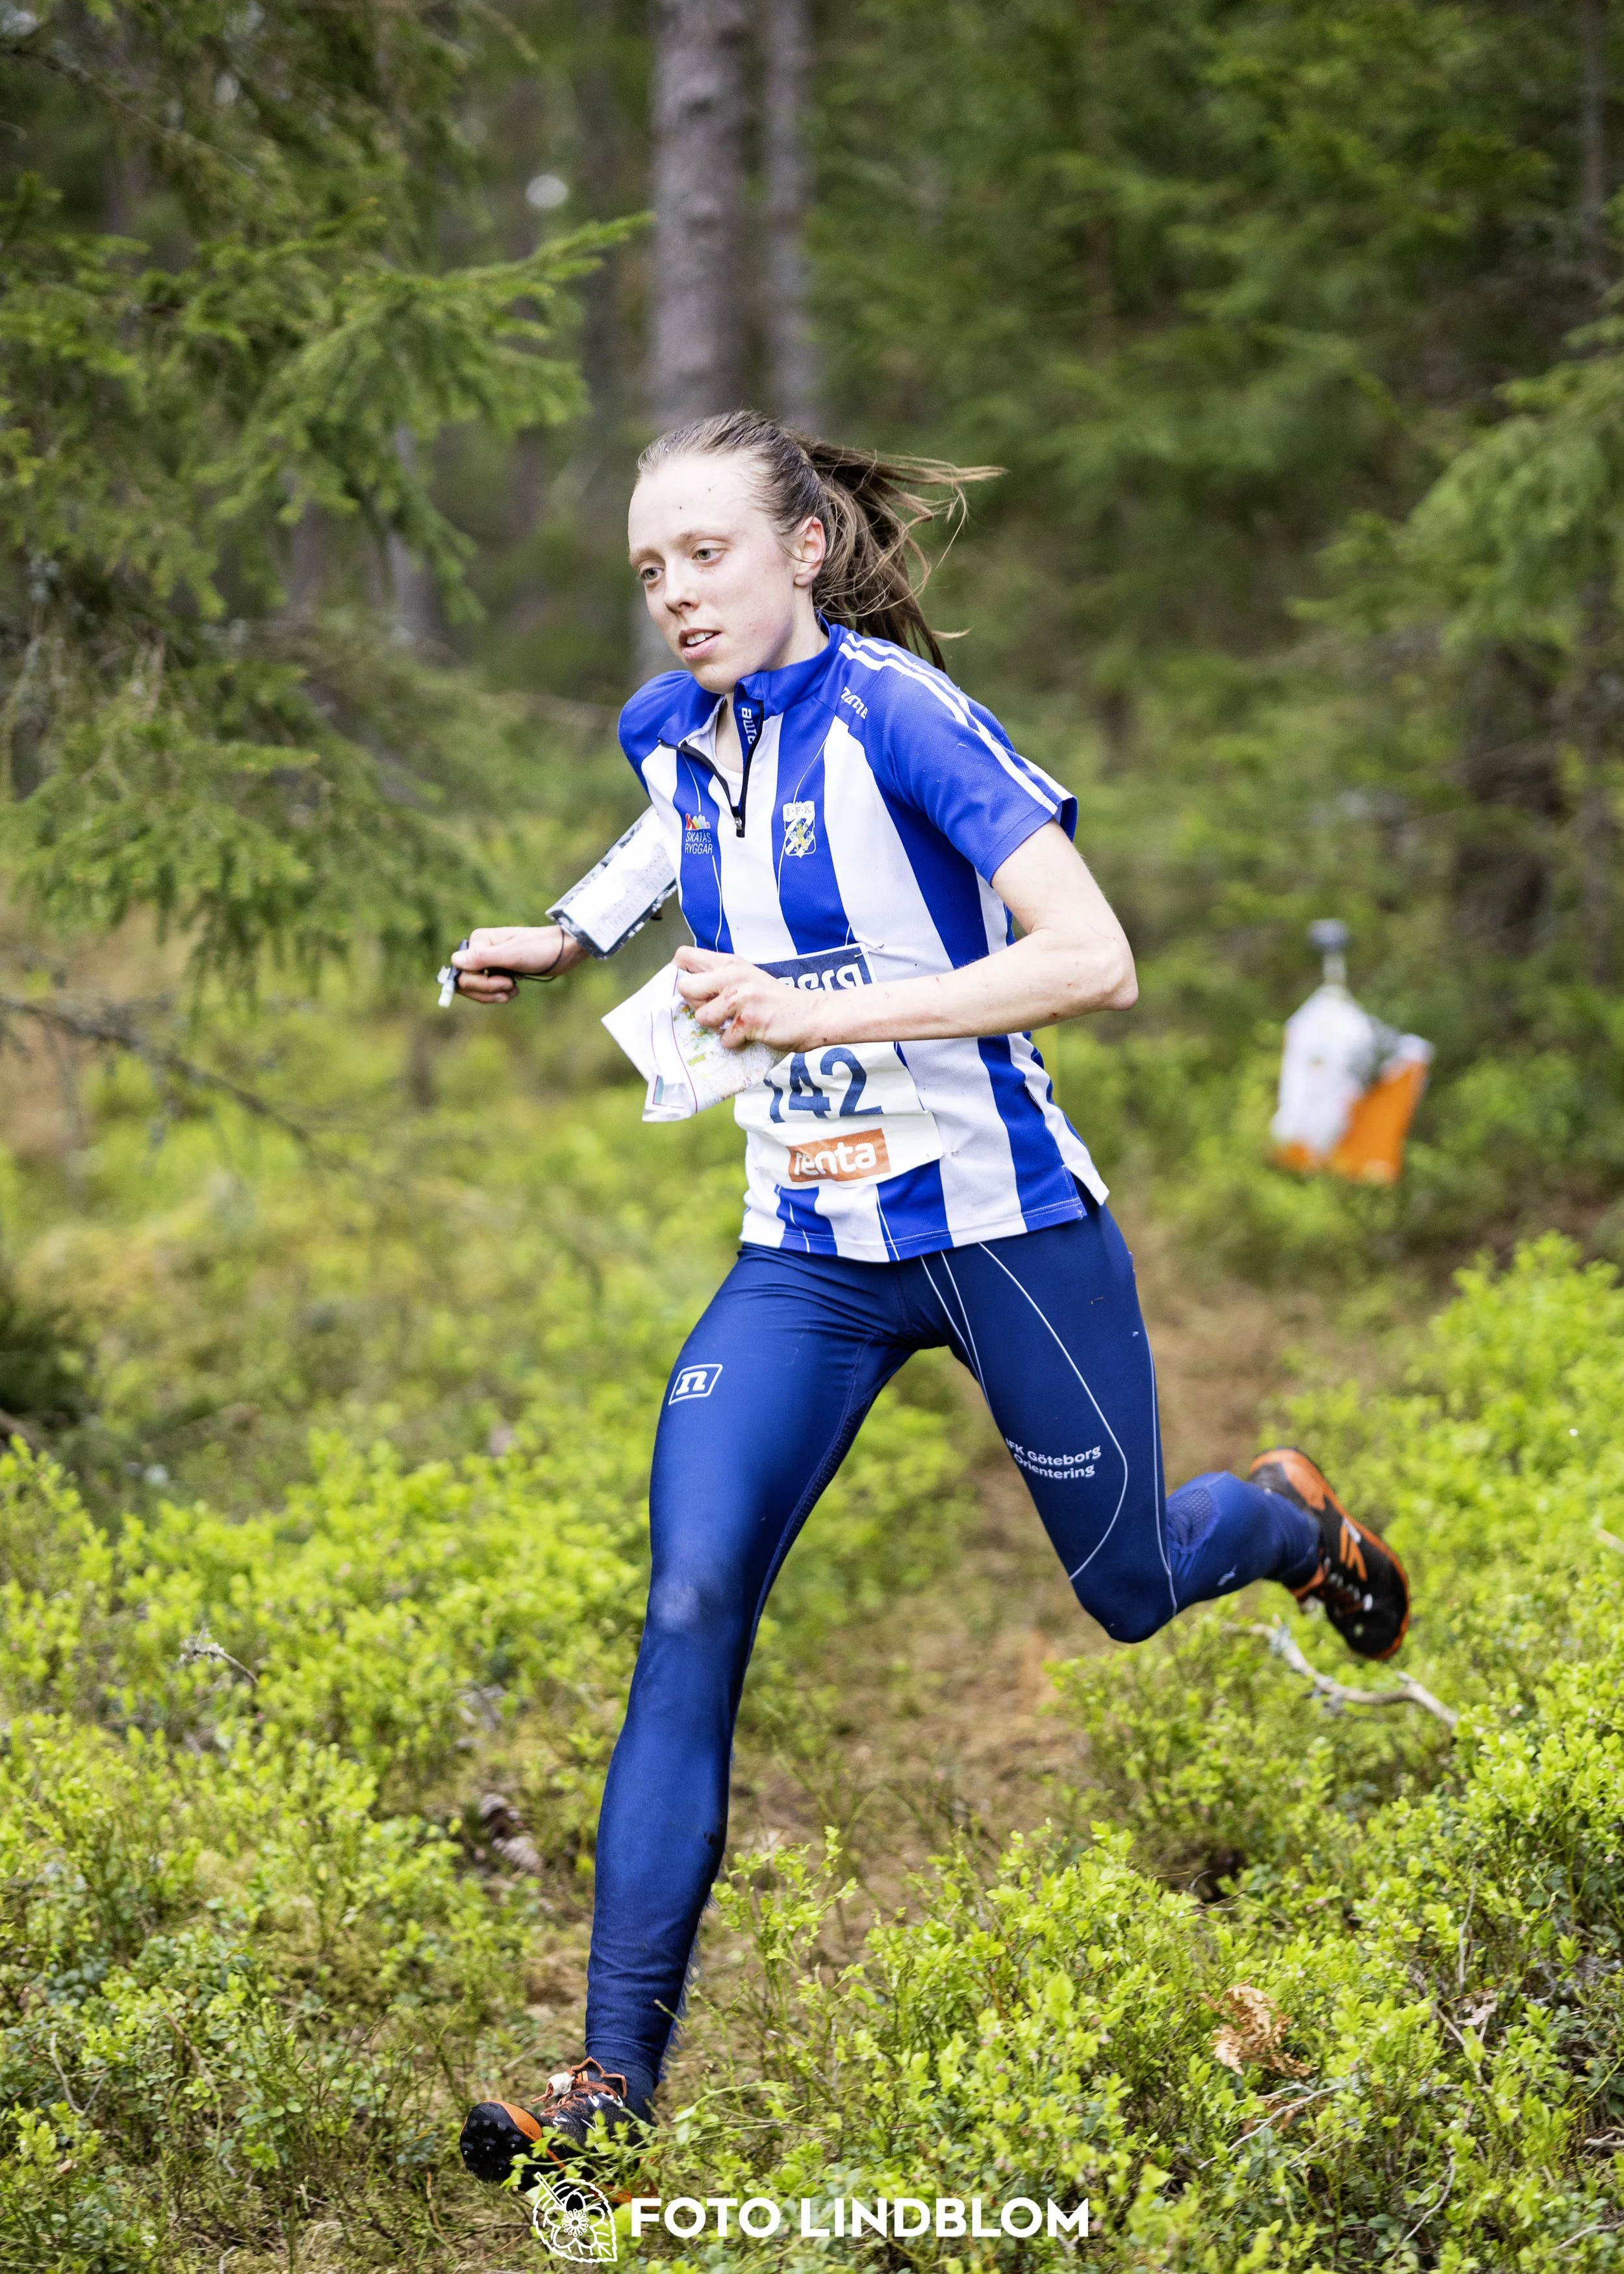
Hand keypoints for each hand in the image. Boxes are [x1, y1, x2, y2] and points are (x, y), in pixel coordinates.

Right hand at [451, 925, 578, 1004]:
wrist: (563, 951)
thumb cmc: (540, 949)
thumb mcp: (512, 955)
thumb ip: (483, 958)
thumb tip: (454, 961)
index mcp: (478, 941)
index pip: (462, 972)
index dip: (480, 984)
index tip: (504, 982)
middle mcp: (480, 950)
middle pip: (467, 982)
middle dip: (488, 990)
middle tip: (511, 988)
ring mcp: (489, 962)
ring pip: (478, 989)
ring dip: (495, 994)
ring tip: (514, 991)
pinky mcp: (499, 971)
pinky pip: (489, 990)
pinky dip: (501, 994)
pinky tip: (516, 990)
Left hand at [674, 945, 825, 1051]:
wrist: (810, 1015)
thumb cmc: (775, 1000)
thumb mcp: (746, 978)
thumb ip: (719, 978)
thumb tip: (685, 990)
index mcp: (729, 963)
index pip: (684, 956)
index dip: (679, 975)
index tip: (692, 990)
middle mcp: (732, 976)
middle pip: (685, 987)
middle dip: (695, 1005)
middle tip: (715, 1012)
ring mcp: (740, 998)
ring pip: (702, 1017)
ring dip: (715, 1028)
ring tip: (735, 1024)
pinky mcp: (748, 1021)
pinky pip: (724, 1039)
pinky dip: (734, 1043)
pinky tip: (749, 1035)